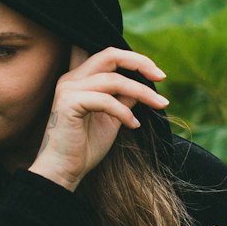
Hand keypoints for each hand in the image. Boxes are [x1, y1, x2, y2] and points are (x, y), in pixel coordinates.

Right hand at [28, 46, 167, 191]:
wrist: (64, 170)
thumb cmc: (86, 146)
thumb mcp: (112, 117)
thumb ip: (123, 98)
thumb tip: (144, 87)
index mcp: (79, 78)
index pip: (108, 55)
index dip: (133, 57)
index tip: (157, 72)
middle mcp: (71, 78)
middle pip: (110, 55)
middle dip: (139, 62)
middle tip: (162, 77)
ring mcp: (68, 88)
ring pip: (113, 80)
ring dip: (141, 92)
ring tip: (159, 104)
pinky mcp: (69, 103)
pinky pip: (106, 100)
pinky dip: (124, 112)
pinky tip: (133, 125)